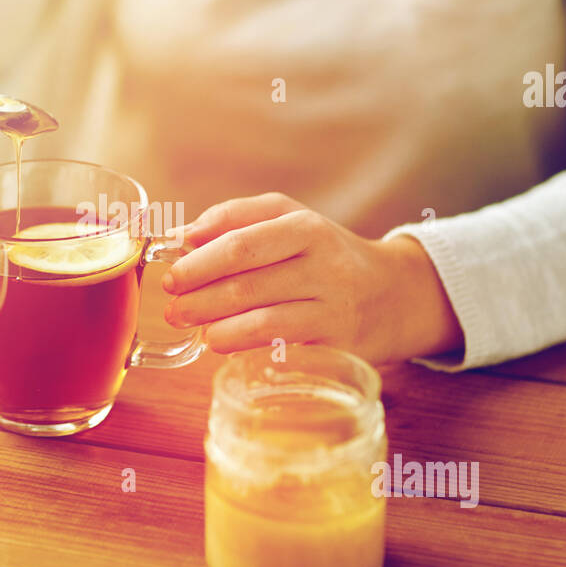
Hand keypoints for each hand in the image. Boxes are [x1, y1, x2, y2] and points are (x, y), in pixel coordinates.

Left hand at [160, 193, 462, 363]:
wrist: (392, 294)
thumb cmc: (325, 253)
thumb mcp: (289, 219)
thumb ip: (235, 219)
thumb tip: (183, 235)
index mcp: (306, 227)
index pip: (243, 243)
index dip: (201, 262)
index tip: (173, 274)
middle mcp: (323, 266)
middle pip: (247, 284)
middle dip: (200, 298)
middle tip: (172, 307)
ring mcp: (332, 309)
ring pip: (263, 320)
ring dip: (216, 327)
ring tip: (191, 327)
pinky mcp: (337, 345)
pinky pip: (282, 347)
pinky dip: (243, 346)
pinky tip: (219, 343)